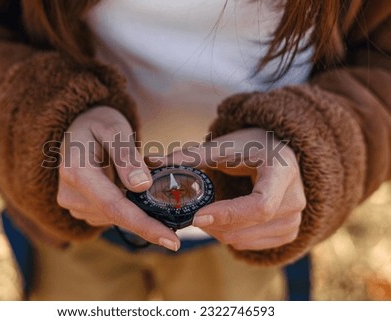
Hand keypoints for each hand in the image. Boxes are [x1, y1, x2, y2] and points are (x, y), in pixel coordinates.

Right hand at [56, 106, 179, 250]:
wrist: (78, 127)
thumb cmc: (98, 123)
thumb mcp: (114, 129)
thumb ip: (126, 155)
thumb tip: (142, 186)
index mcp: (77, 172)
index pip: (114, 206)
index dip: (144, 225)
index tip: (172, 242)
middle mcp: (71, 194)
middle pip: (116, 216)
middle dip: (149, 221)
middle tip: (177, 222)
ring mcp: (74, 204)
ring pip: (115, 217)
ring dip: (137, 210)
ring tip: (148, 186)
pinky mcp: (81, 208)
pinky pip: (110, 215)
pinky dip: (128, 208)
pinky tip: (133, 191)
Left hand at [154, 128, 305, 250]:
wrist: (279, 153)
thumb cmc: (250, 146)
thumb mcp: (225, 146)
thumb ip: (191, 156)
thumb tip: (151, 161)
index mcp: (282, 171)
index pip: (259, 206)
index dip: (227, 215)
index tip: (196, 217)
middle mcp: (296, 199)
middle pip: (248, 226)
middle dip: (213, 224)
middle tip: (191, 213)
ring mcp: (296, 219)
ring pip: (245, 240)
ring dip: (218, 232)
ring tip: (206, 214)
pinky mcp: (290, 232)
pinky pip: (251, 246)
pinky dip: (230, 237)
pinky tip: (223, 221)